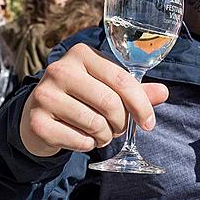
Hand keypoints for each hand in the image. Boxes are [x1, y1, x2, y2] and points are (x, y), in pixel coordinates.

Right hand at [20, 43, 168, 156]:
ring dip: (105, 136)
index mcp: (82, 54)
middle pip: (110, 103)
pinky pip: (78, 141)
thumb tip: (164, 92)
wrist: (37, 116)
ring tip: (100, 133)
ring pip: (95, 124)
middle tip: (118, 129)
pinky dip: (88, 145)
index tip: (149, 123)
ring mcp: (44, 95)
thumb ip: (136, 91)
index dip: (141, 105)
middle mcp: (60, 70)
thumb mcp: (107, 88)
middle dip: (122, 123)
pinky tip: (81, 138)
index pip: (122, 80)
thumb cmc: (81, 99)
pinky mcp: (36, 122)